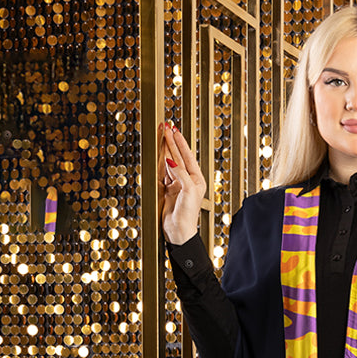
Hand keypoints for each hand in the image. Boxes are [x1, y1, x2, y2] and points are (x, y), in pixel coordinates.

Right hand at [158, 122, 206, 245]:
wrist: (179, 230)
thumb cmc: (188, 214)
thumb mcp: (188, 190)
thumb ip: (180, 174)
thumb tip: (171, 161)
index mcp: (197, 179)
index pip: (187, 156)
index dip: (180, 142)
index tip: (174, 130)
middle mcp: (188, 180)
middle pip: (178, 156)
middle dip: (172, 142)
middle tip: (165, 128)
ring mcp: (177, 184)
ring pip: (170, 162)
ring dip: (166, 149)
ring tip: (162, 136)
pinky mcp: (168, 189)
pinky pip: (163, 172)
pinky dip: (161, 162)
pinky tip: (159, 153)